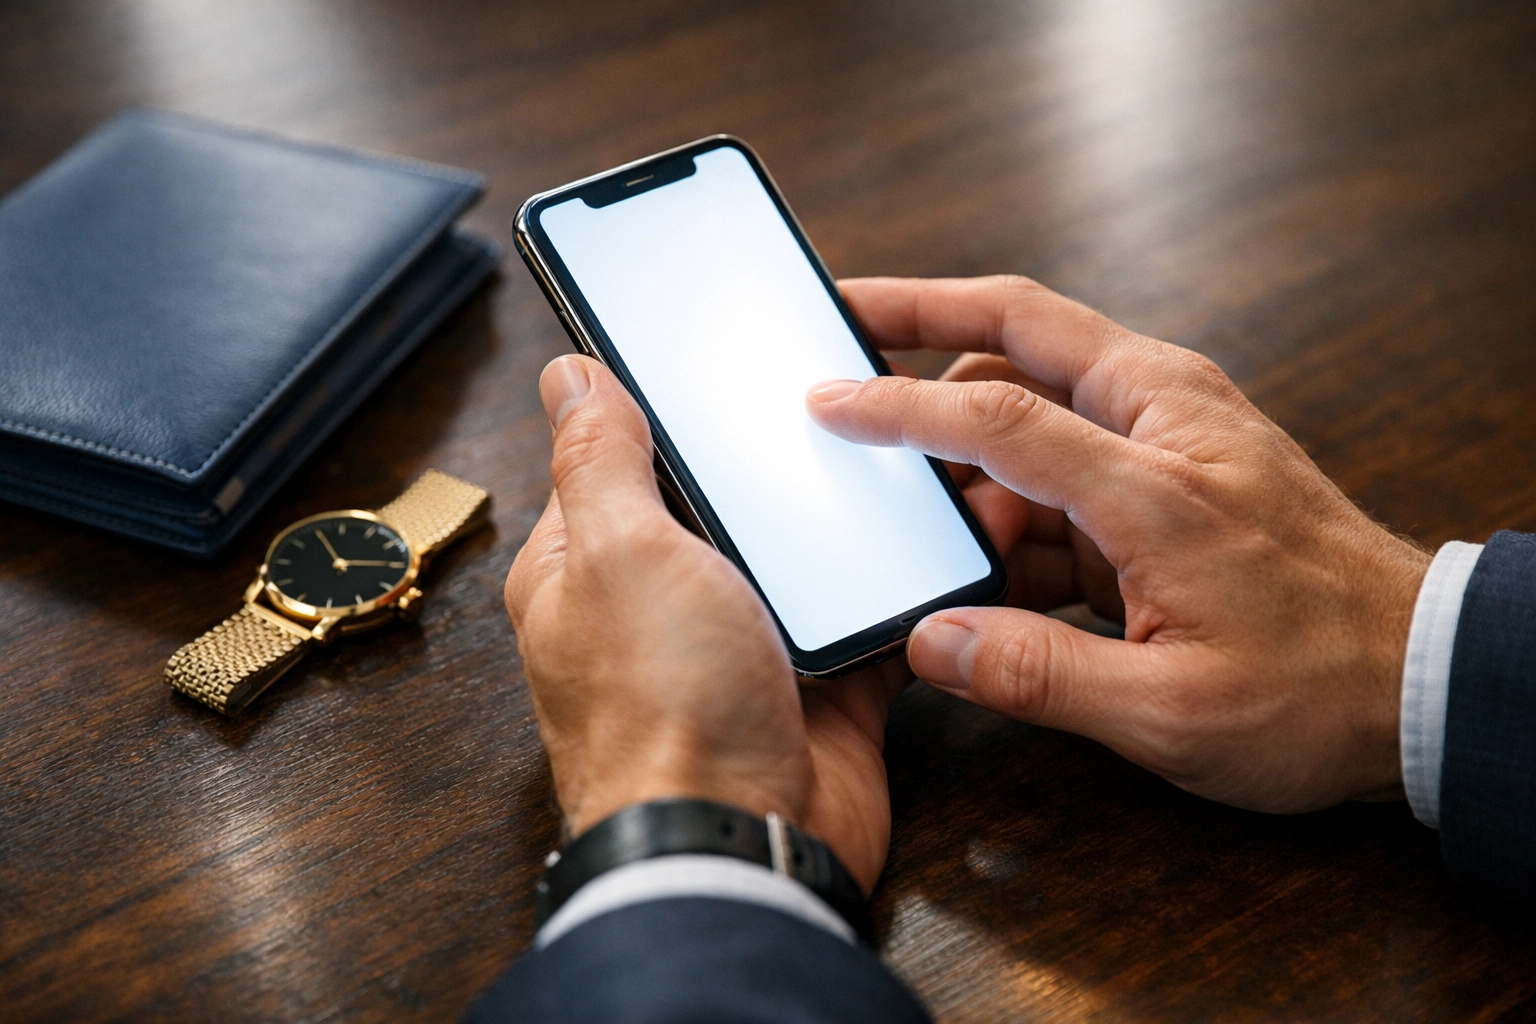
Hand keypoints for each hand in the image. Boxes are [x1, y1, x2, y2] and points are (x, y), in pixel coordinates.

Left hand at [505, 355, 906, 889]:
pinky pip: (864, 613)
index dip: (667, 403)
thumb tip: (569, 373)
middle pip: (724, 499)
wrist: (745, 841)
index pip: (621, 455)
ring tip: (900, 439)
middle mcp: (664, 601)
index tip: (723, 352)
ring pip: (802, 551)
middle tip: (838, 385)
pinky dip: (897, 582)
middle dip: (774, 456)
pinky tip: (933, 529)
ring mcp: (745, 642)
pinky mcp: (820, 680)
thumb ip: (599, 458)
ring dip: (843, 515)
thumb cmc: (659, 711)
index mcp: (588, 564)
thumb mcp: (617, 551)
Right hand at [810, 276, 1431, 812]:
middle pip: (1021, 333)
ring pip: (1036, 399)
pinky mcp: (1172, 468)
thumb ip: (1038, 675)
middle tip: (842, 325)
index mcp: (1162, 481)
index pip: (998, 413)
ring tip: (921, 522)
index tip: (824, 397)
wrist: (1418, 678)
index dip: (898, 404)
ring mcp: (1174, 435)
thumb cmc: (1317, 691)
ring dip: (969, 445)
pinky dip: (1012, 489)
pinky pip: (1066, 455)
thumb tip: (931, 642)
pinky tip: (987, 555)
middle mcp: (1169, 424)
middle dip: (923, 318)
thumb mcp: (1170, 713)